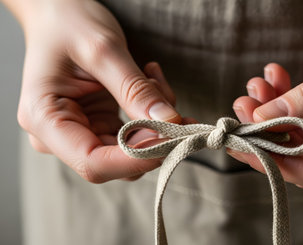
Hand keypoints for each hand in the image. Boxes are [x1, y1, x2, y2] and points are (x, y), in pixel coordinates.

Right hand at [15, 0, 180, 181]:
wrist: (60, 13)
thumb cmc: (68, 23)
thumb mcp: (103, 51)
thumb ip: (135, 90)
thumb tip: (169, 123)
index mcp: (45, 119)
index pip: (93, 162)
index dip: (136, 158)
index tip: (172, 138)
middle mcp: (59, 134)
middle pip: (116, 161)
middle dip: (153, 136)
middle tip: (171, 102)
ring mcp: (81, 132)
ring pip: (133, 150)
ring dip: (156, 121)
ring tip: (154, 79)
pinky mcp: (100, 125)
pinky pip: (136, 134)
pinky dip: (152, 113)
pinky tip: (151, 82)